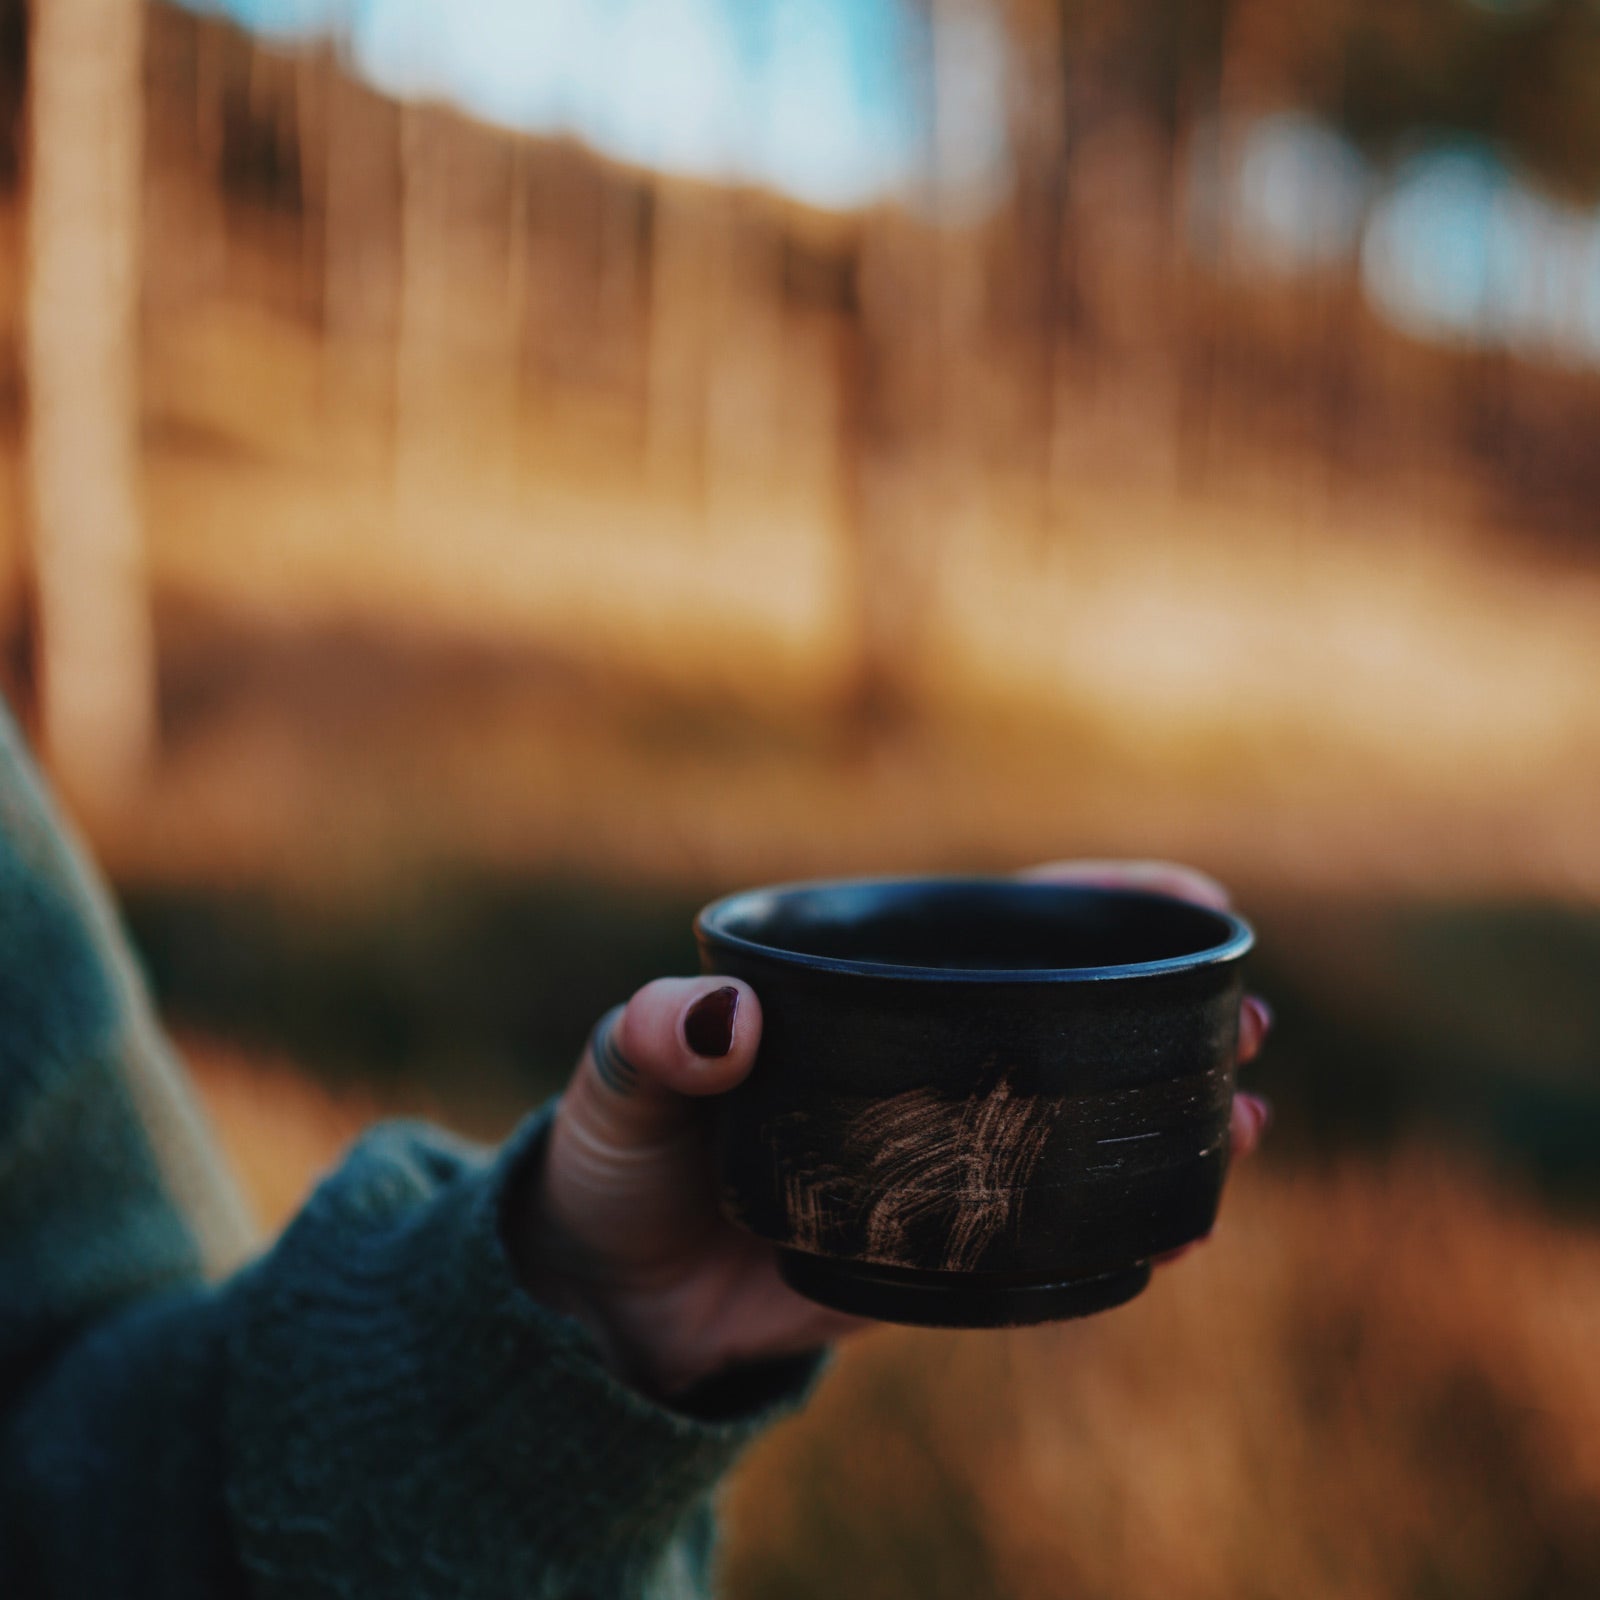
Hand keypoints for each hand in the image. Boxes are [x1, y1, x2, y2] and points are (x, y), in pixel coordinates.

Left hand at [507, 861, 1270, 1398]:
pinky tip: (1190, 1222)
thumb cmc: (614, 1165)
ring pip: (1079, 1119)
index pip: (991, 931)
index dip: (1098, 904)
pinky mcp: (946, 1247)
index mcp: (862, 997)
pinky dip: (1125, 1220)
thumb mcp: (619, 1085)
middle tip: (1249, 1022)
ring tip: (1251, 1116)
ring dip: (1170, 1112)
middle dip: (1165, 1013)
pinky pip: (1052, 1226)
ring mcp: (942, 1155)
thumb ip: (650, 1043)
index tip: (1191, 896)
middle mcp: (919, 1064)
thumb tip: (725, 1021)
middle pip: (1065, 1021)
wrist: (609, 1301)